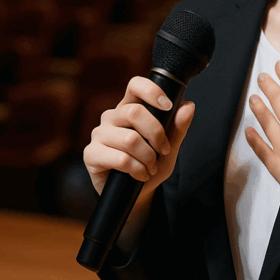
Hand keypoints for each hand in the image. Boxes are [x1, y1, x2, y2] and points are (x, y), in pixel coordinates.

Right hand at [83, 75, 195, 196]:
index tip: (168, 106)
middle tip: (163, 151)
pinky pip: (120, 158)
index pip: (135, 85)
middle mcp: (111, 117)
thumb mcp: (169, 148)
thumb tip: (188, 106)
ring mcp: (99, 134)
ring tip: (150, 168)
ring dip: (147, 158)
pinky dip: (137, 170)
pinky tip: (139, 175)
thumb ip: (177, 127)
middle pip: (135, 112)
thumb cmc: (150, 165)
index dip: (151, 91)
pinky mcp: (91, 154)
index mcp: (129, 108)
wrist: (135, 194)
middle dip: (156, 135)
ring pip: (130, 139)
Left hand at [246, 62, 279, 223]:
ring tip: (252, 99)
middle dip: (269, 88)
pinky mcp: (278, 167)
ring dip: (259, 109)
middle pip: (277, 103)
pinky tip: (248, 133)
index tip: (279, 66)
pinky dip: (253, 140)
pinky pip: (262, 150)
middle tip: (261, 77)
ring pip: (266, 123)